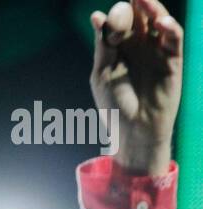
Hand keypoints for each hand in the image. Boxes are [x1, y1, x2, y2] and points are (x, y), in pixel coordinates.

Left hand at [90, 0, 182, 173]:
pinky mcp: (172, 60)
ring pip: (159, 21)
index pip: (121, 20)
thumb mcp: (102, 74)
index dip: (119, 14)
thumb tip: (97, 15)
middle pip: (141, 16)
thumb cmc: (114, 107)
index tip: (112, 17)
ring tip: (145, 0)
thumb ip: (103, 45)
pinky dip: (169, 27)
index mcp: (120, 48)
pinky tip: (160, 23)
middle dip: (137, 4)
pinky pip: (174, 38)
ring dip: (153, 8)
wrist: (134, 132)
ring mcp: (157, 51)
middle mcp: (140, 46)